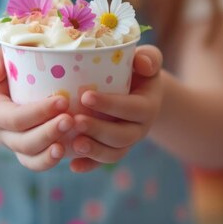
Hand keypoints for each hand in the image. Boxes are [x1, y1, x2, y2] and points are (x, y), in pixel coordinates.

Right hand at [0, 45, 74, 170]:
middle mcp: (4, 133)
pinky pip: (38, 163)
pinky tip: (72, 150)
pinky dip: (53, 160)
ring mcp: (17, 145)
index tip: (62, 100)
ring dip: (51, 152)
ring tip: (73, 140)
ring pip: (32, 157)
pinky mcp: (30, 151)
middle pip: (24, 142)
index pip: (14, 118)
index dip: (37, 113)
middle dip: (48, 133)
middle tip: (70, 120)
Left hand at [70, 45, 163, 172]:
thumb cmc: (136, 69)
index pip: (132, 108)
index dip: (111, 104)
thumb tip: (142, 63)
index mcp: (147, 106)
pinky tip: (73, 165)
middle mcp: (139, 128)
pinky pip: (102, 163)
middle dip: (99, 130)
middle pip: (123, 136)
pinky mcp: (112, 150)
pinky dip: (89, 165)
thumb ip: (149, 58)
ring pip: (114, 153)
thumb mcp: (147, 60)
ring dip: (94, 151)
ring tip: (74, 143)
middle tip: (76, 121)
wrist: (137, 90)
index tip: (86, 96)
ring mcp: (126, 142)